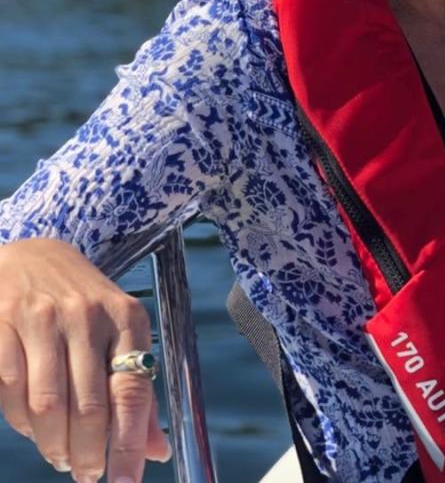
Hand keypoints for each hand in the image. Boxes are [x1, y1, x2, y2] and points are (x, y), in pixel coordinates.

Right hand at [0, 238, 170, 482]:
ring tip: (62, 457)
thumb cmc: (82, 303)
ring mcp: (43, 318)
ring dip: (55, 444)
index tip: (126, 482)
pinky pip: (11, 390)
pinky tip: (33, 427)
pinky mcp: (3, 323)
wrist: (30, 254)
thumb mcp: (118, 333)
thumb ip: (136, 389)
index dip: (128, 444)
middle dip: (90, 454)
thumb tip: (158, 451)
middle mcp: (88, 315)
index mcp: (126, 317)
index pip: (131, 391)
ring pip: (48, 405)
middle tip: (89, 475)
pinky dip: (22, 421)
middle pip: (90, 407)